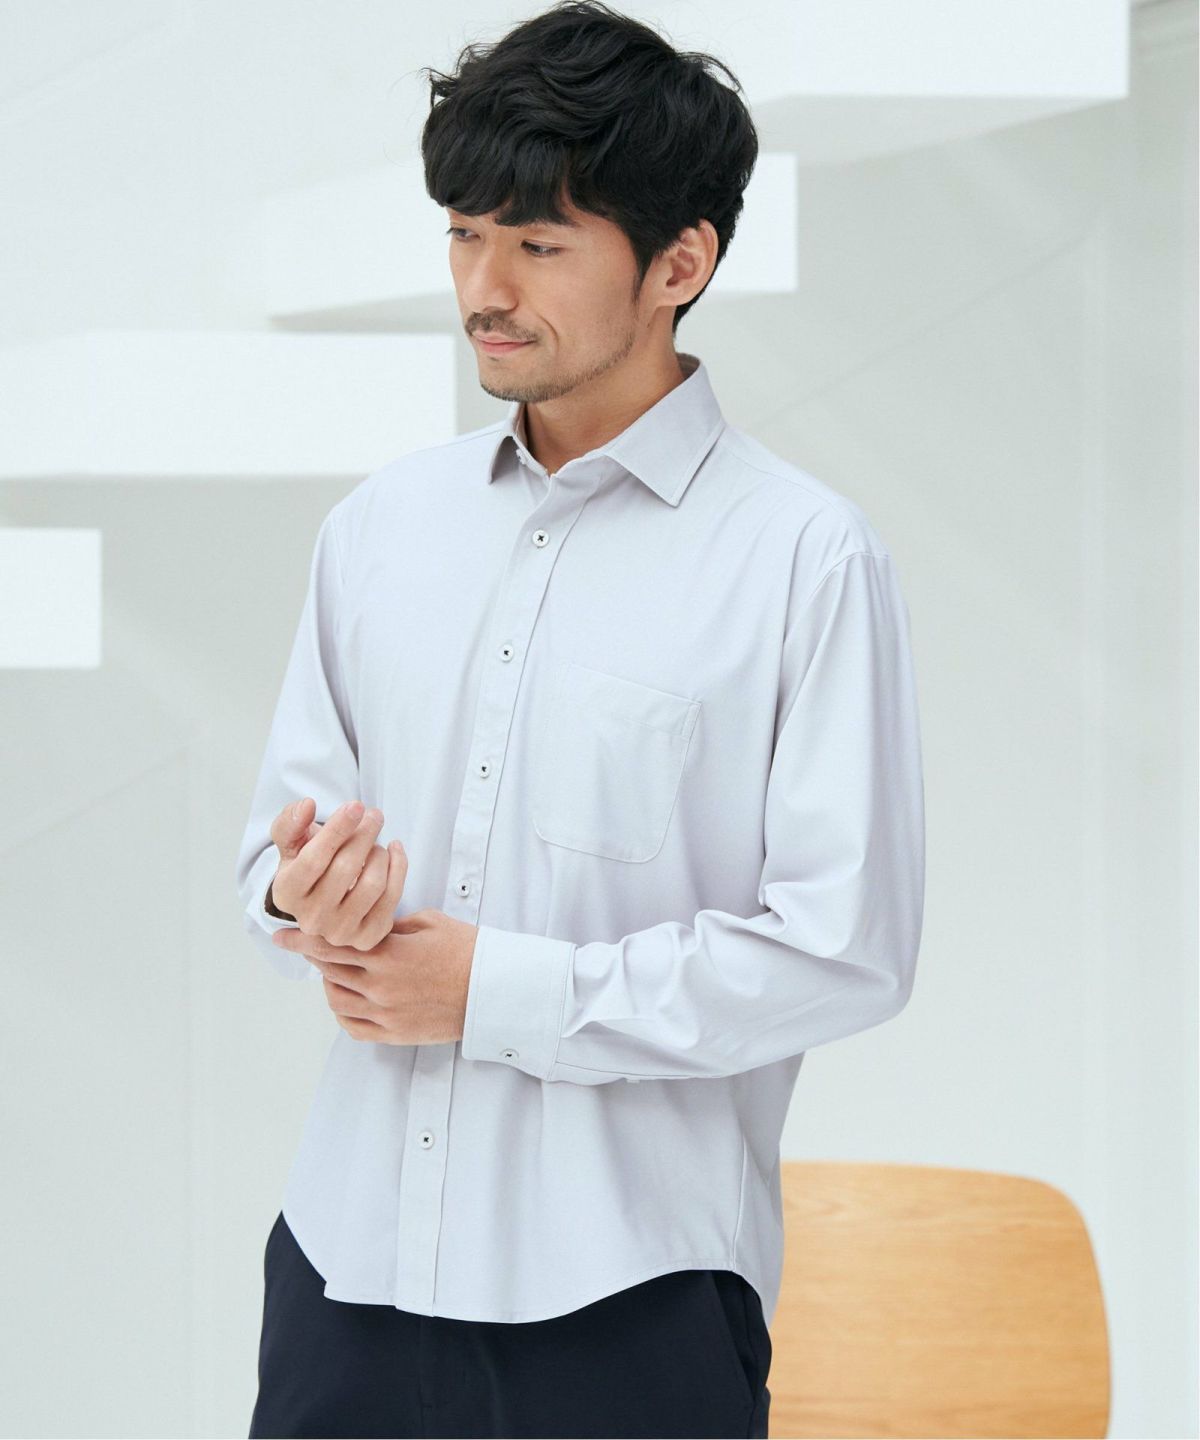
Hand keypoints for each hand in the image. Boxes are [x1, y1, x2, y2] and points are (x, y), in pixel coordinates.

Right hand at [270, 798, 407, 951]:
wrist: (322, 900)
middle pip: (346, 868)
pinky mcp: (368, 937)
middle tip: (375, 815)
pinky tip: (394, 850)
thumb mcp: (291, 843)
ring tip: (375, 841)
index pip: (314, 859)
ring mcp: (340, 932)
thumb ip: (291, 823)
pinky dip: (398, 867)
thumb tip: (306, 806)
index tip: (356, 805)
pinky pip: (393, 897)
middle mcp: (311, 919)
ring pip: (373, 883)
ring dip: (380, 853)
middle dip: (365, 834)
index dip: (338, 829)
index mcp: (286, 893)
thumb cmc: (307, 864)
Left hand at [270, 908, 478, 1045]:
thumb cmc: (467, 950)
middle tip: (304, 945)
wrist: (495, 989)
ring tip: (334, 970)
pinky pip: (353, 1027)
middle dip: (312, 955)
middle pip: (329, 969)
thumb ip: (390, 925)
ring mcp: (386, 1013)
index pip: (332, 943)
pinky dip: (343, 1012)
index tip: (281, 935)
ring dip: (328, 982)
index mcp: (388, 953)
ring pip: (335, 999)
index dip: (302, 938)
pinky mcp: (394, 1034)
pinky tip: (348, 998)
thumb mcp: (428, 922)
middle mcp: (381, 985)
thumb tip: (364, 924)